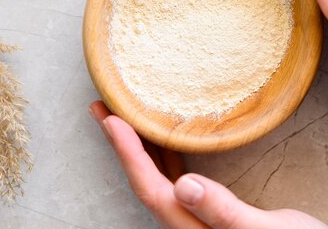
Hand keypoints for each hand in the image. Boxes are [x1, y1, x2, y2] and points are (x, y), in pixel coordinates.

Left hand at [89, 101, 327, 228]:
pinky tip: (166, 140)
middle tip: (102, 109)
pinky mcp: (211, 213)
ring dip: (140, 147)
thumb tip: (185, 186)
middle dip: (122, 145)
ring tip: (123, 117)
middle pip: (145, 181)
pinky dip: (166, 156)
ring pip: (159, 179)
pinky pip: (178, 179)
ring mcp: (198, 219)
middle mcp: (189, 224)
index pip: (151, 188)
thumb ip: (224, 213)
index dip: (128, 153)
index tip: (111, 120)